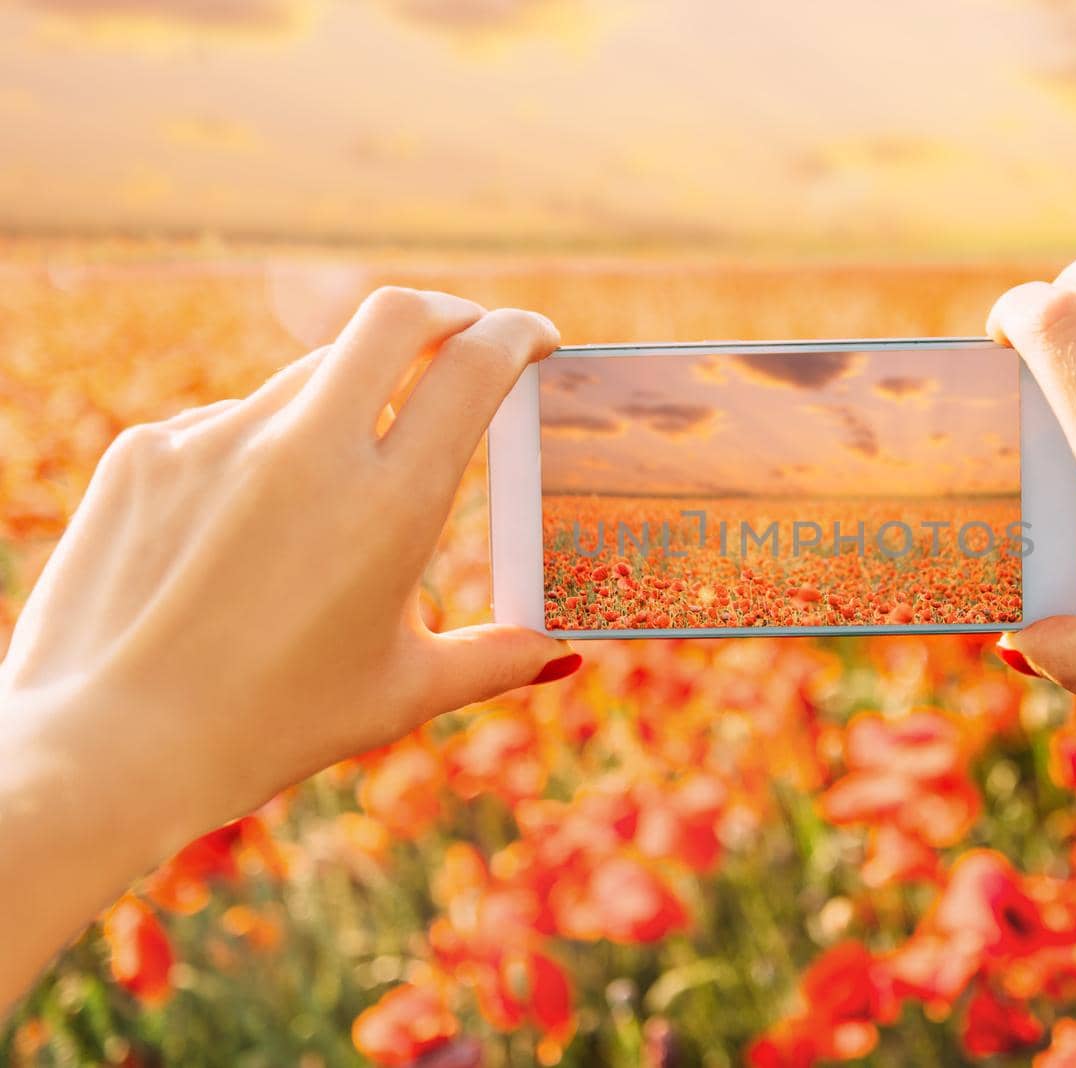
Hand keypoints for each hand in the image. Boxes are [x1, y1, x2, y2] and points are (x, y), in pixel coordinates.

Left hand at [0, 287, 574, 858]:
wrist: (104, 751)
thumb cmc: (271, 728)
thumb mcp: (400, 694)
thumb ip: (496, 659)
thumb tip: (564, 656)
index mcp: (390, 504)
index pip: (473, 366)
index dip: (516, 333)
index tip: (533, 336)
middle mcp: (306, 450)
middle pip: (393, 317)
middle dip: (445, 312)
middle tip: (466, 333)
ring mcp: (217, 438)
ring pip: (308, 374)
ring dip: (350, 396)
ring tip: (345, 479)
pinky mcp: (148, 450)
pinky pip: (229, 422)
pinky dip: (264, 449)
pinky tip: (248, 529)